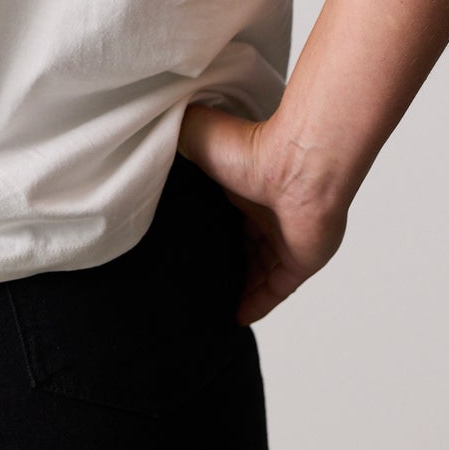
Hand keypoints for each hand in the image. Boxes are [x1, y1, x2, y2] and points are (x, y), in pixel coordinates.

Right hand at [177, 102, 350, 325]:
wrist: (294, 167)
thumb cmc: (247, 146)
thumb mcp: (195, 134)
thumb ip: (174, 141)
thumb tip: (149, 147)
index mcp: (241, 185)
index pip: (222, 213)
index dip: (205, 227)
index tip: (183, 242)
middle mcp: (265, 213)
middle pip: (240, 244)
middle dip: (221, 258)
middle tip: (193, 277)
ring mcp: (284, 238)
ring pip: (258, 271)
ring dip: (237, 286)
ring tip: (208, 303)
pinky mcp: (299, 261)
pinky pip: (276, 290)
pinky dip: (257, 303)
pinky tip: (235, 316)